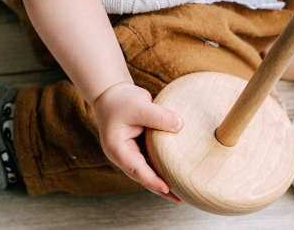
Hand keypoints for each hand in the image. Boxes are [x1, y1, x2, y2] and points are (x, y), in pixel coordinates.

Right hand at [93, 82, 183, 201]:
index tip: (167, 188)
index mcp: (118, 149)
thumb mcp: (139, 105)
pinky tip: (176, 172)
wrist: (112, 93)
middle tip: (179, 199)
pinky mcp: (139, 148)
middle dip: (160, 189)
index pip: (136, 169)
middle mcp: (123, 155)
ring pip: (148, 171)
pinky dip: (163, 167)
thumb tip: (180, 125)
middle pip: (143, 176)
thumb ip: (158, 116)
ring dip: (163, 181)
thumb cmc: (120, 100)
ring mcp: (131, 153)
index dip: (152, 180)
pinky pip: (152, 161)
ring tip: (181, 191)